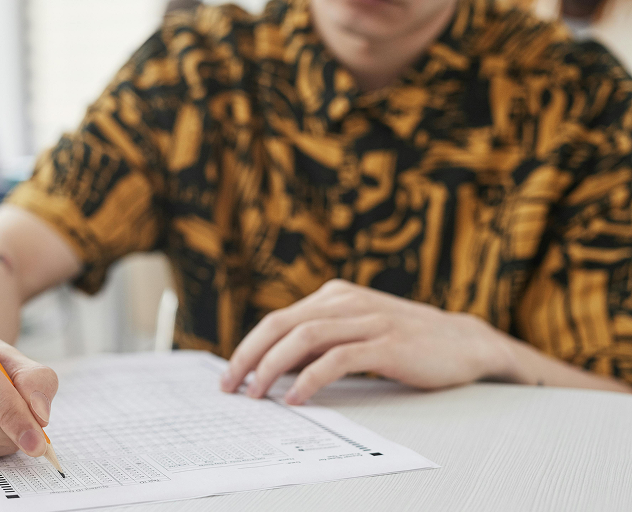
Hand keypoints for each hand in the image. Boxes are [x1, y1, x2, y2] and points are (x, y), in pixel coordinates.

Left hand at [220, 279, 513, 403]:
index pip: (277, 319)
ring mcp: (367, 320)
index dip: (248, 347)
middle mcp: (346, 301)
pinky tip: (297, 398)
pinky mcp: (387, 343)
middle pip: (281, 325)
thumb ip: (320, 341)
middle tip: (229, 385)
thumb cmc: (406, 340)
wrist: (465, 341)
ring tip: (256, 394)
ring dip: (272, 368)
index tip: (230, 374)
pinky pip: (337, 359)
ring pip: (303, 339)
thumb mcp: (356, 330)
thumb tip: (275, 366)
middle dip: (248, 356)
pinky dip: (310, 380)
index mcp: (334, 296)